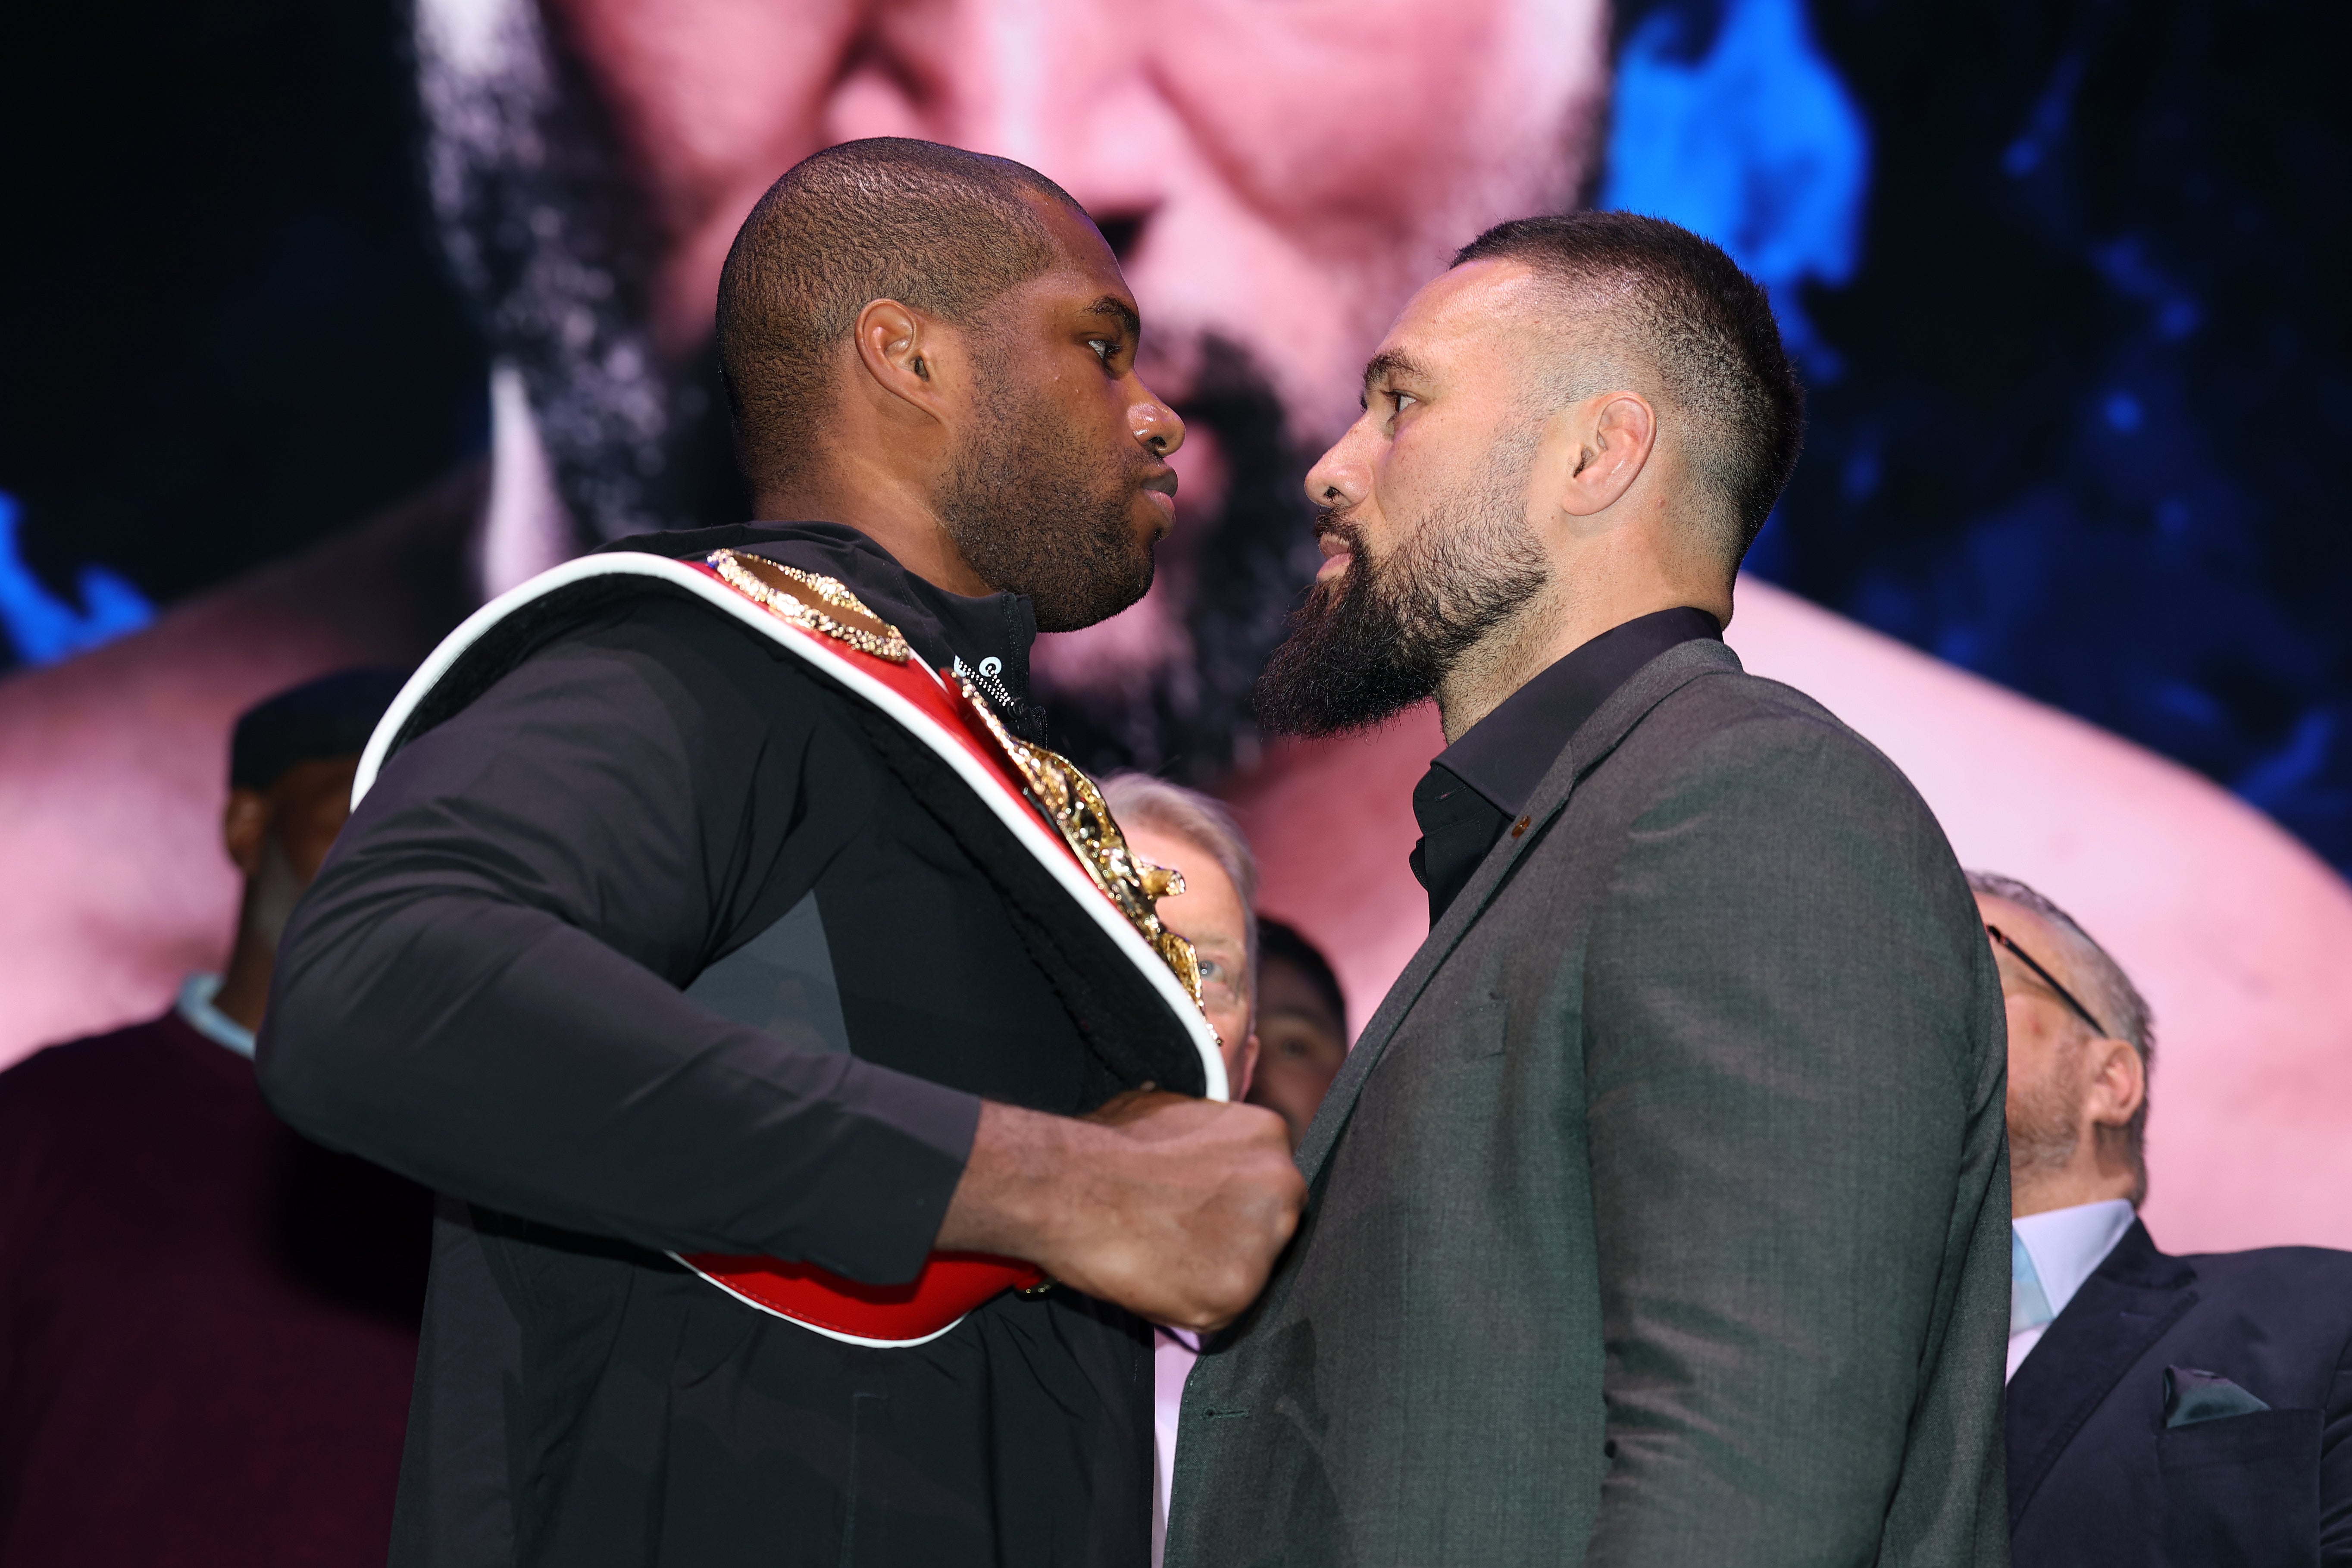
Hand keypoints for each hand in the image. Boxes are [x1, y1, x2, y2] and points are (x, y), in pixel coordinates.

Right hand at [936, 1092, 1304, 1330]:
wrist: (1070, 1186)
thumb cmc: (1109, 1147)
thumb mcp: (1174, 1110)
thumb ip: (1207, 1134)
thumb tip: (1196, 1140)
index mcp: (1270, 1137)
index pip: (1270, 1181)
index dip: (1237, 1200)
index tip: (1207, 1209)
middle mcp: (1282, 1188)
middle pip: (1272, 1226)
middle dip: (1233, 1236)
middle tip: (1184, 1237)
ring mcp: (1263, 1244)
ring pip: (1249, 1272)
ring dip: (1212, 1272)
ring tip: (1163, 1256)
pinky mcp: (1236, 1293)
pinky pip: (1220, 1311)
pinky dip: (1189, 1305)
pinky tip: (1155, 1277)